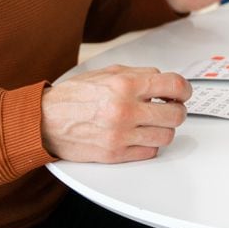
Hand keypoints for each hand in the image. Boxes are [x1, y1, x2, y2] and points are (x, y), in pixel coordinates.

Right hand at [41, 64, 189, 162]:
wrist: (44, 121)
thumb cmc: (74, 97)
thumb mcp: (108, 73)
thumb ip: (140, 75)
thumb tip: (165, 81)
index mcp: (125, 85)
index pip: (174, 86)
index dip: (184, 89)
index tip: (183, 93)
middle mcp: (125, 110)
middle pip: (176, 114)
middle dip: (177, 110)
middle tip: (170, 108)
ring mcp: (121, 135)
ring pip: (166, 136)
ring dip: (164, 129)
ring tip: (154, 123)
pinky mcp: (115, 155)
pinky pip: (150, 152)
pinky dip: (150, 144)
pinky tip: (141, 135)